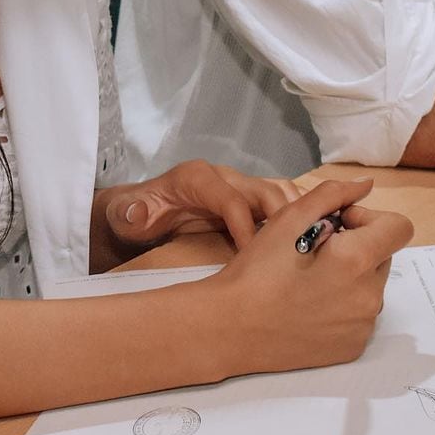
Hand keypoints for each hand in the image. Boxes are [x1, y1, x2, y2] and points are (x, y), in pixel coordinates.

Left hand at [103, 160, 303, 249]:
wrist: (139, 212)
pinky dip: (297, 217)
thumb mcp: (124, 215)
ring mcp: (239, 186)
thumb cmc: (134, 215)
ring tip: (310, 248)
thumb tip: (138, 212)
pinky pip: (280, 202)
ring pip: (280, 192)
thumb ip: (129, 213)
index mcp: (197, 178)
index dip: (246, 228)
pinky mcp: (247, 199)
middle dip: (285, 220)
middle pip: (266, 191)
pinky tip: (306, 242)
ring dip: (298, 216)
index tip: (255, 257)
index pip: (232, 200)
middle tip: (295, 255)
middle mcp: (224, 177)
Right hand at [209, 177, 414, 376]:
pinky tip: (309, 304)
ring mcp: (362, 327)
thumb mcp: (289, 219)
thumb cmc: (257, 270)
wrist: (231, 328)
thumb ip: (333, 195)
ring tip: (309, 279)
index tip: (337, 225)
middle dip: (358, 246)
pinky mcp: (352, 348)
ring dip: (351, 275)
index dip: (369, 218)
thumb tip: (366, 185)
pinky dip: (343, 304)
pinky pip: (360, 315)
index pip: (399, 227)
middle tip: (315, 250)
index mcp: (357, 261)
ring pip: (370, 286)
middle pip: (383, 256)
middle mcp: (369, 297)